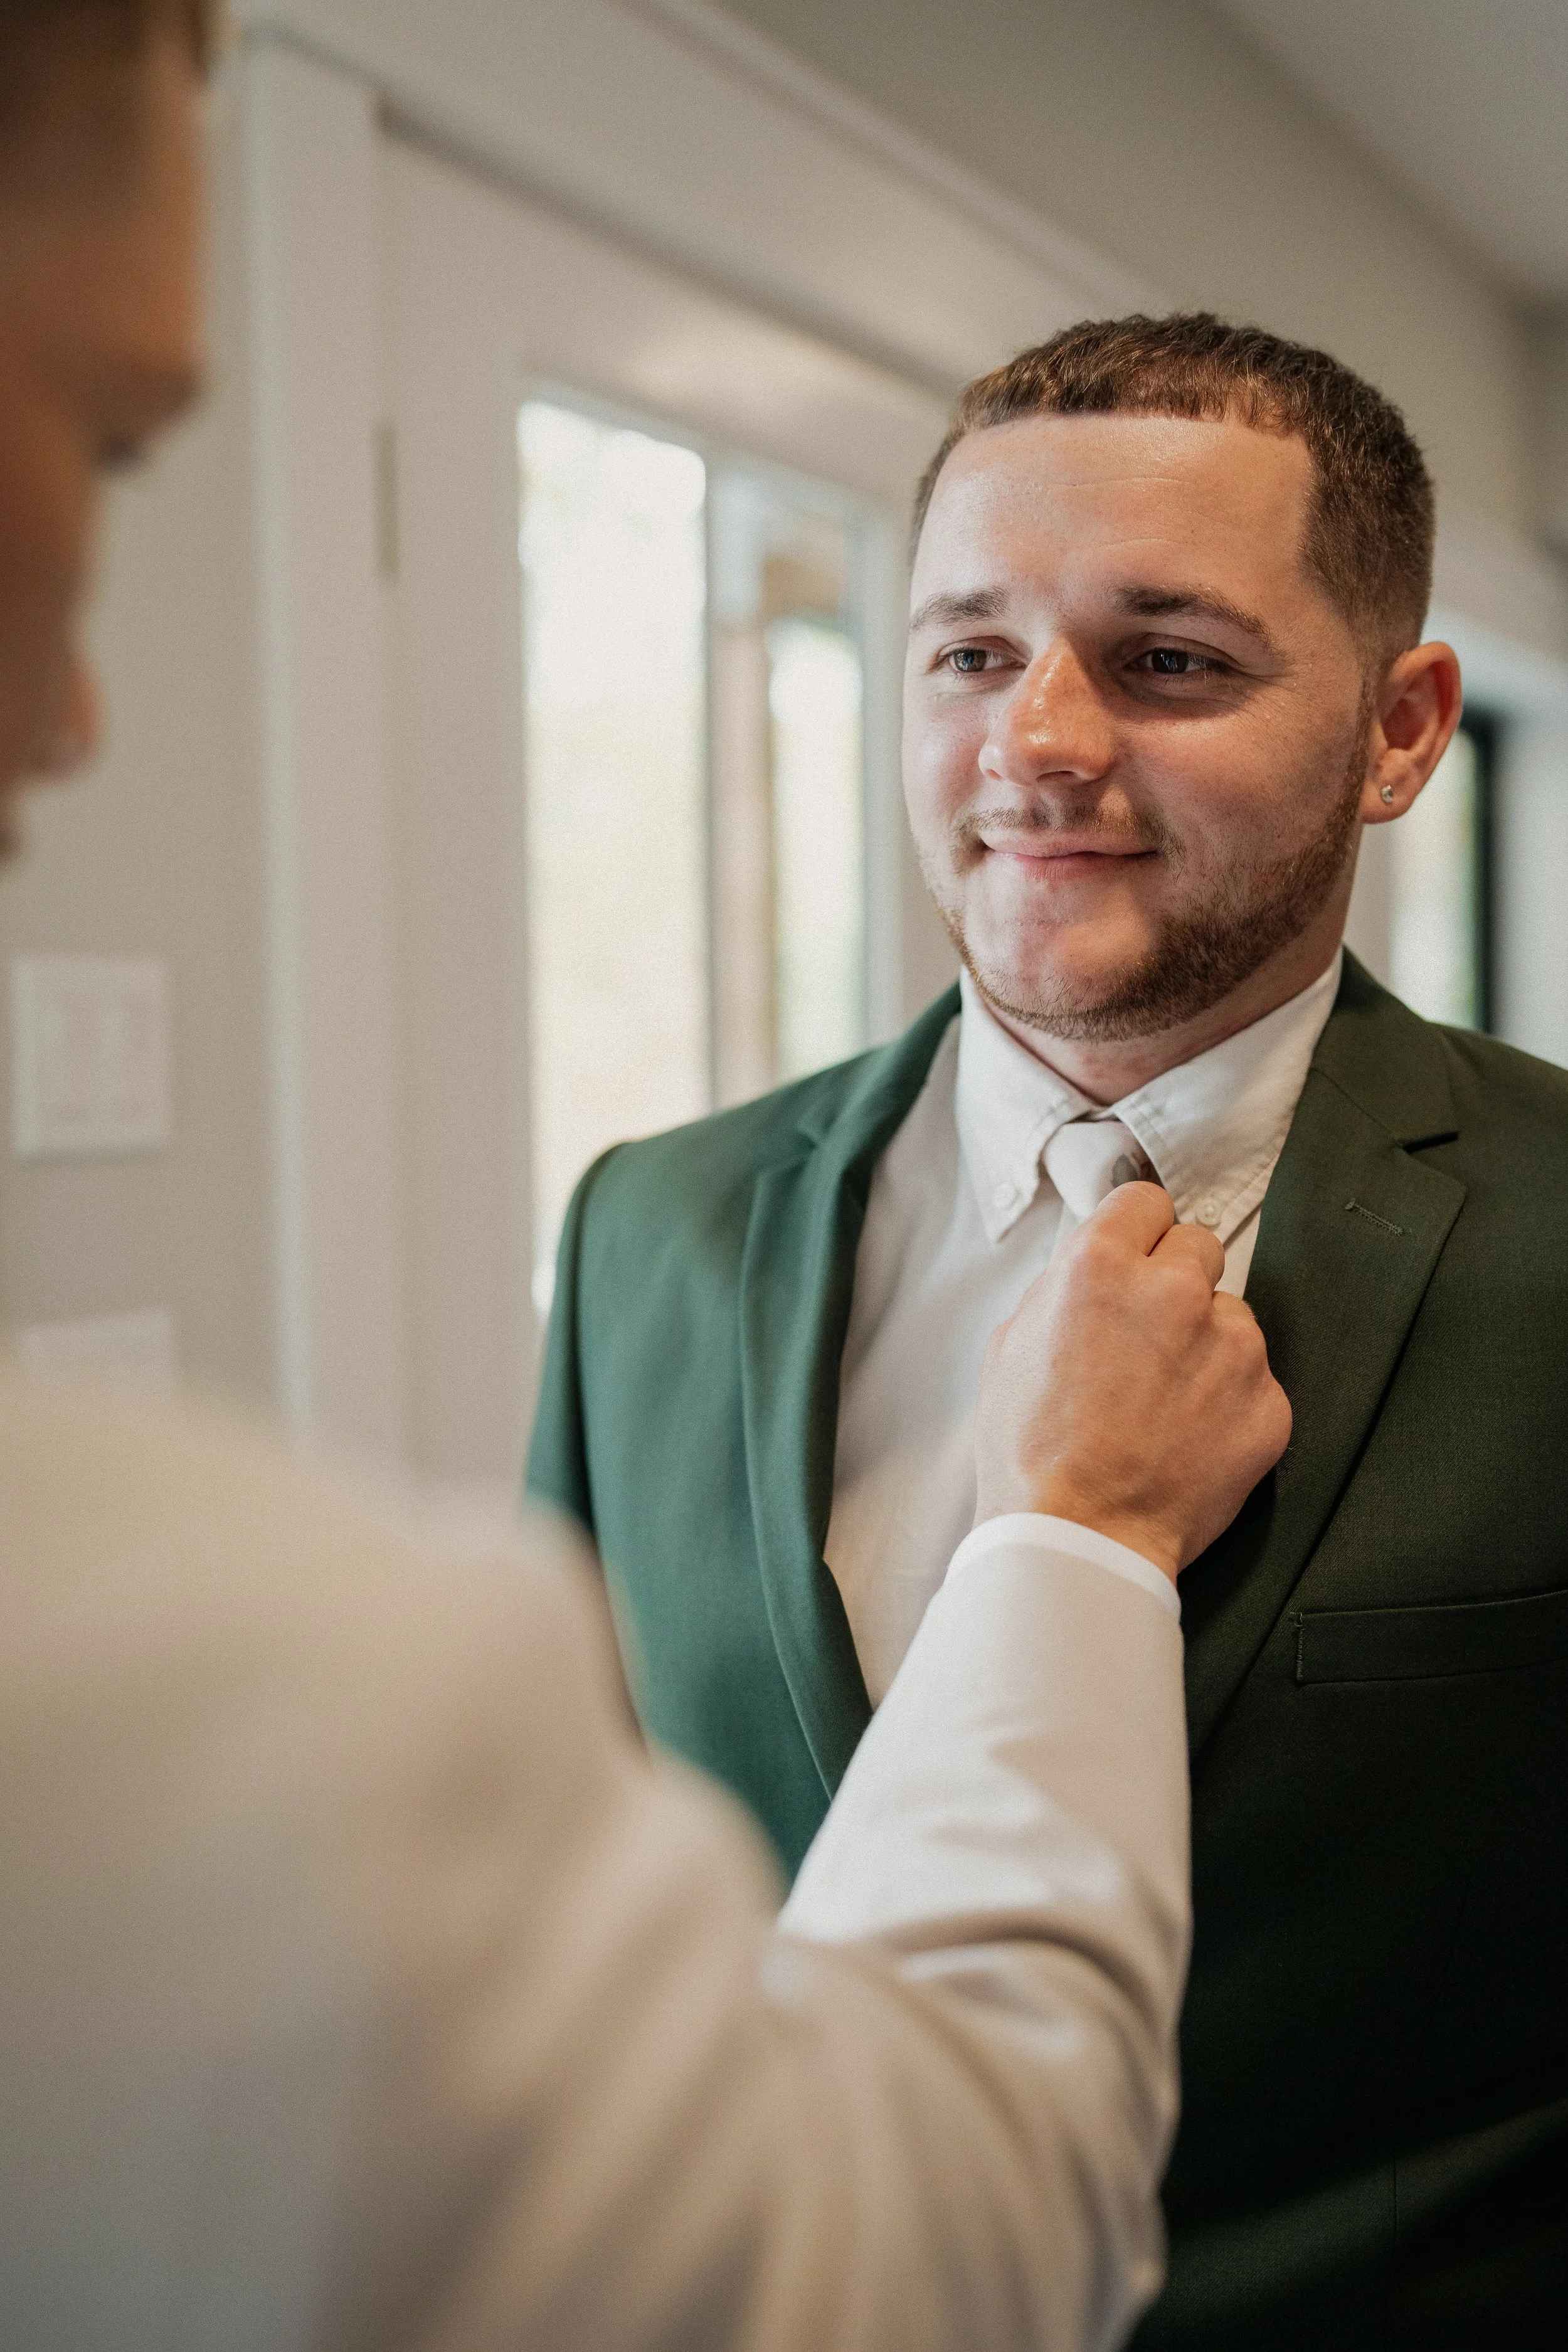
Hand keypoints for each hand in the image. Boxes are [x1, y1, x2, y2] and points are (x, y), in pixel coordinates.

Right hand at [974, 1183, 1290, 1580]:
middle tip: (1146, 1337)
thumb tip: (1094, 1265)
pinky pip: (1255, 1379)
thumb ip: (1062, 1287)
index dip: (1136, 1234)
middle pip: (1198, 1246)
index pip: (1146, 1200)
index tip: (1133, 1262)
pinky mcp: (1269, 1403)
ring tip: (1163, 1402)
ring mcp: (1232, 1347)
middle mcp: (1175, 1291)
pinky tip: (1189, 1436)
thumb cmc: (1030, 1449)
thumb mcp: (1012, 1343)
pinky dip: (1230, 1401)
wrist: (1079, 1538)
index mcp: (1101, 1264)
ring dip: (1206, 1344)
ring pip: (1231, 1315)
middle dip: (1175, 1282)